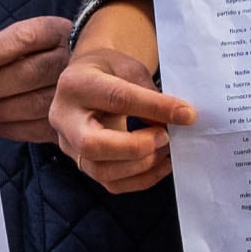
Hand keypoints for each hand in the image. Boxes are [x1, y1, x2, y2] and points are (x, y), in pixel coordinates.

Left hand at [0, 16, 71, 142]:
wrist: (78, 77)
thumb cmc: (35, 56)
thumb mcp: (23, 42)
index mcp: (55, 33)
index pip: (24, 38)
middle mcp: (71, 60)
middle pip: (29, 73)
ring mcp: (78, 92)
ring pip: (34, 104)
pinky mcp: (73, 121)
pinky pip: (39, 128)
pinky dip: (11, 127)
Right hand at [48, 48, 193, 193]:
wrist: (84, 79)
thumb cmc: (107, 71)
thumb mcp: (128, 68)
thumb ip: (149, 93)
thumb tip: (179, 119)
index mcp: (75, 85)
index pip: (115, 100)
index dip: (154, 108)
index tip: (186, 114)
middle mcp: (64, 119)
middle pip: (93, 145)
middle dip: (137, 146)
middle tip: (166, 136)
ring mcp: (69, 145)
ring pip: (101, 170)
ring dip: (141, 164)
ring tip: (165, 149)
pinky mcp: (82, 163)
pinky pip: (111, 183)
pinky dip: (141, 178)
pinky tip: (160, 163)